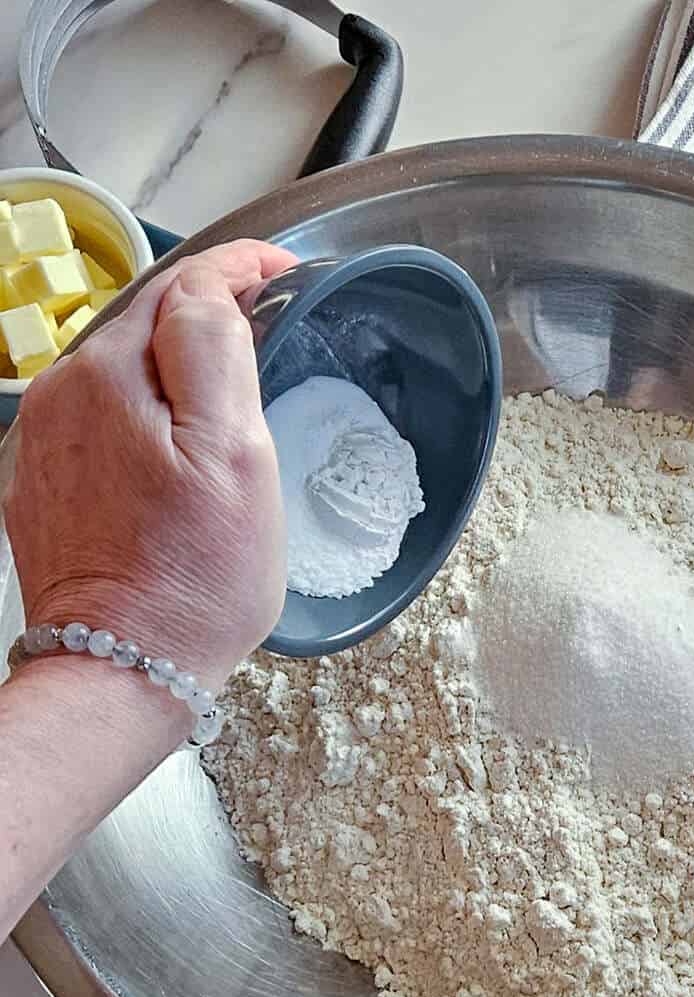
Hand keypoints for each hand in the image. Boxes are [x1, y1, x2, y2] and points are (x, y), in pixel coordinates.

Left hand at [3, 239, 297, 687]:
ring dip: (172, 362)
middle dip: (205, 311)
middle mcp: (61, 394)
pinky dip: (141, 408)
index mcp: (111, 376)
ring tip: (226, 389)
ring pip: (120, 366)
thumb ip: (217, 351)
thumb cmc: (196, 577)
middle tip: (269, 324)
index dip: (240, 268)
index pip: (182, 285)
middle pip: (145, 320)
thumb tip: (213, 290)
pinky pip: (97, 415)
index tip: (283, 269)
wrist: (123, 665)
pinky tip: (173, 442)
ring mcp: (44, 439)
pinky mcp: (44, 480)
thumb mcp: (237, 455)